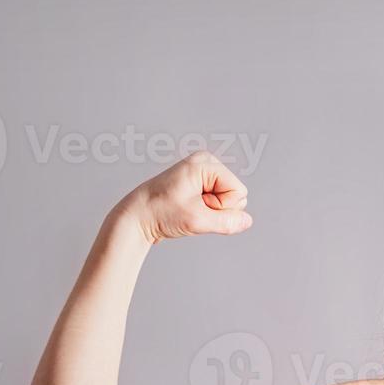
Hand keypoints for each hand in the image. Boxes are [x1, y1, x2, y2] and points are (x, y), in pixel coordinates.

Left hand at [117, 152, 252, 244]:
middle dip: (217, 209)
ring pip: (228, 202)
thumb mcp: (197, 220)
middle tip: (190, 208)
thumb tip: (247, 221)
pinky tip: (188, 210)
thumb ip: (228, 222)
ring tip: (187, 209)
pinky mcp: (199, 187)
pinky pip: (218, 205)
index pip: (239, 192)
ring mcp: (203, 175)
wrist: (136, 218)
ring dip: (211, 212)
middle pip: (236, 196)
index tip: (195, 205)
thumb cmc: (159, 212)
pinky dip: (206, 213)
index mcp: (206, 162)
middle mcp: (206, 164)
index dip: (221, 206)